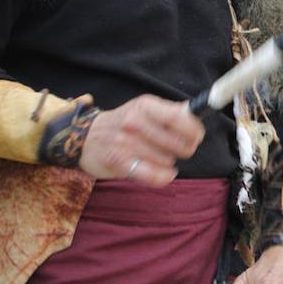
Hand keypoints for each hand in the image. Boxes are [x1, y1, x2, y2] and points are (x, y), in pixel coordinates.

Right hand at [79, 95, 204, 186]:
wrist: (85, 137)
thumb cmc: (123, 123)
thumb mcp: (144, 109)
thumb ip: (170, 111)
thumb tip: (194, 112)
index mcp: (145, 106)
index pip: (179, 117)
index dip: (194, 129)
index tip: (197, 136)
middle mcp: (134, 122)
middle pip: (178, 143)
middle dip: (185, 149)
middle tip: (179, 149)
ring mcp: (125, 142)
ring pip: (167, 160)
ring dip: (168, 162)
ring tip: (157, 156)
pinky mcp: (118, 162)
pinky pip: (153, 175)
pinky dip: (163, 177)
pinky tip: (164, 173)